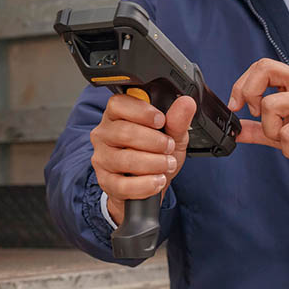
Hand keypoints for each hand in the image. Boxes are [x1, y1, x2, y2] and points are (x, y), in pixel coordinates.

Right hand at [91, 92, 197, 224]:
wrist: (149, 185)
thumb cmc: (155, 154)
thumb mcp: (171, 135)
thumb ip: (177, 120)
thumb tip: (186, 103)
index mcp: (117, 115)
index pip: (119, 104)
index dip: (141, 111)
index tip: (161, 120)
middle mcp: (104, 134)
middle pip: (124, 132)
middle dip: (153, 141)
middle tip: (169, 146)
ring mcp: (102, 158)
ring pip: (124, 159)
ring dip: (153, 163)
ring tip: (167, 164)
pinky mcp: (105, 181)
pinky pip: (122, 185)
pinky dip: (145, 184)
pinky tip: (158, 180)